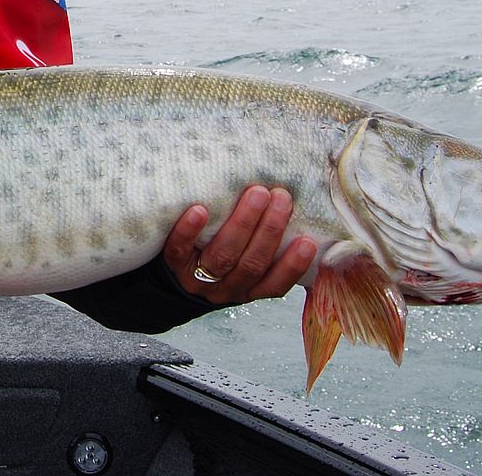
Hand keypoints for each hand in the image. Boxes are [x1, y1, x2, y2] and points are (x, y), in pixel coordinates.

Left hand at [163, 185, 316, 305]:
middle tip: (282, 196)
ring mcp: (198, 278)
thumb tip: (303, 204)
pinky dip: (189, 231)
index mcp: (250, 288)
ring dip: (242, 223)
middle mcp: (226, 287)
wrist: (173, 271)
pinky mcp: (172, 264)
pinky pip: (179, 250)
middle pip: (251, 263)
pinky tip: (200, 210)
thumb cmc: (223, 253)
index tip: (308, 241)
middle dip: (270, 230)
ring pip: (223, 255)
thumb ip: (269, 242)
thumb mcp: (248, 257)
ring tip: (257, 193)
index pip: (275, 284)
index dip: (292, 266)